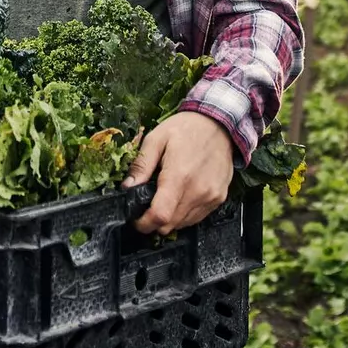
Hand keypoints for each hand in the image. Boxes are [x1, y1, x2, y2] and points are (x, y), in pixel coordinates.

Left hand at [123, 111, 234, 234]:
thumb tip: (128, 187)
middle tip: (148, 204)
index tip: (136, 219)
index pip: (160, 216)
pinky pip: (197, 217)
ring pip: (183, 224)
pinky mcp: (219, 198)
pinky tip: (182, 194)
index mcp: (179, 176)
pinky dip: (185, 213)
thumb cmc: (187, 128)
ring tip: (167, 195)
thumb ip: (141, 165)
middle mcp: (197, 190)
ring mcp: (210, 196)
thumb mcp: (156, 139)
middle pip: (169, 225)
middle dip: (154, 220)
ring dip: (170, 217)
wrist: (220, 123)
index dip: (144, 223)